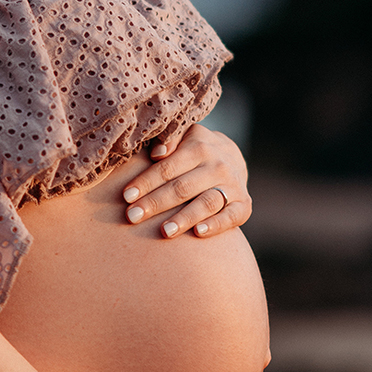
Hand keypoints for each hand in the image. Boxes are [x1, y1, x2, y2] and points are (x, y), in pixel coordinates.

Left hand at [122, 122, 250, 239]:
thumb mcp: (183, 138)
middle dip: (156, 203)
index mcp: (199, 146)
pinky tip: (197, 233)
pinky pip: (230, 217)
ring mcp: (233, 186)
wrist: (233, 160)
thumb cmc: (194, 151)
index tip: (126, 196)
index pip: (168, 168)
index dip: (146, 182)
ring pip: (206, 203)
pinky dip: (215, 225)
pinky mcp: (244, 205)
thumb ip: (168, 140)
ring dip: (184, 217)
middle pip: (183, 187)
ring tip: (164, 231)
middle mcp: (218, 165)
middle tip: (132, 217)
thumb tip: (156, 153)